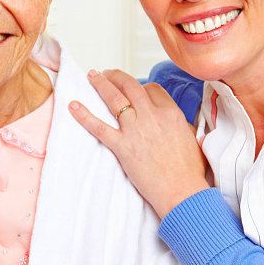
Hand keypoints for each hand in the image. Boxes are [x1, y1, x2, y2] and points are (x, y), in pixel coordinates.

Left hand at [68, 69, 210, 218]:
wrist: (182, 191)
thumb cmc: (189, 171)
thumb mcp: (190, 138)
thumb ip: (179, 123)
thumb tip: (172, 119)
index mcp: (170, 113)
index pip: (152, 89)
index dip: (141, 86)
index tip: (134, 89)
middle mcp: (152, 116)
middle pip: (131, 86)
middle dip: (116, 76)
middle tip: (106, 73)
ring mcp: (135, 130)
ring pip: (114, 99)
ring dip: (101, 84)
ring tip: (92, 76)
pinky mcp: (122, 147)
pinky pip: (99, 127)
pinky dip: (84, 115)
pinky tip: (73, 106)